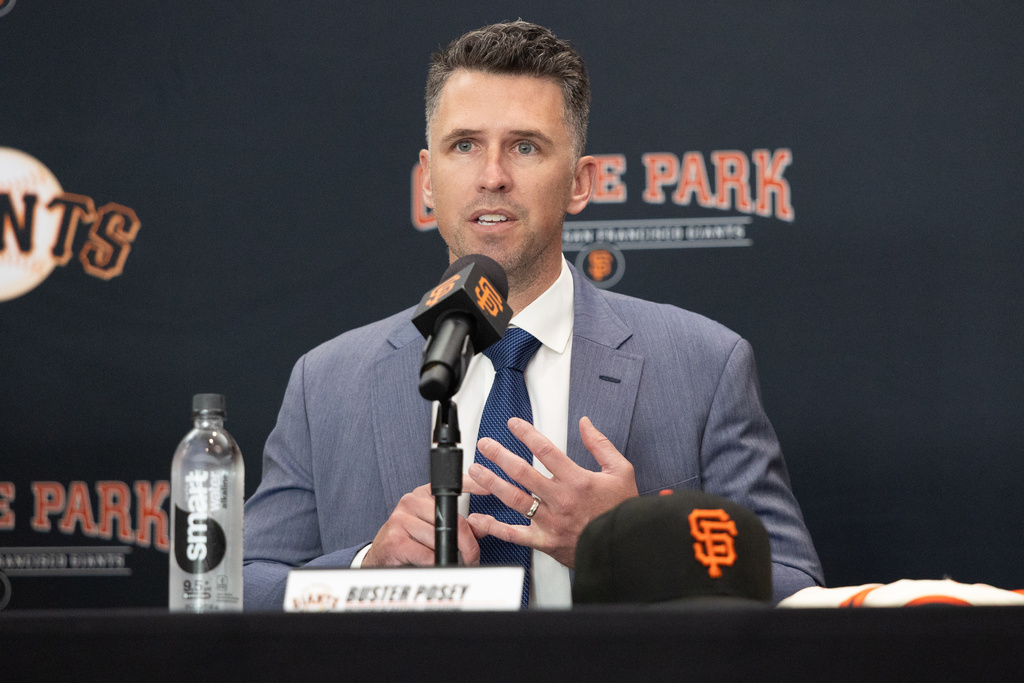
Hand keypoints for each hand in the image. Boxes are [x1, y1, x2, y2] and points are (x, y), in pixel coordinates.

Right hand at [362, 479, 480, 567]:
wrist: (382, 558)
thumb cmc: (411, 542)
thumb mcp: (437, 529)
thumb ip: (463, 526)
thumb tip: (484, 524)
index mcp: (423, 495)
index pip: (452, 484)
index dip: (473, 485)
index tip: (489, 488)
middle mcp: (410, 501)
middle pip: (452, 520)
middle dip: (467, 543)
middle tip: (472, 556)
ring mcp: (401, 519)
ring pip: (440, 538)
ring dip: (451, 556)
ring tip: (454, 562)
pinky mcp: (395, 540)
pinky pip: (428, 554)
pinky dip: (435, 563)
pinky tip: (434, 564)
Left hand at [466, 416, 638, 567]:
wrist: (625, 548)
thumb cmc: (622, 511)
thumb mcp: (621, 471)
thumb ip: (600, 444)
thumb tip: (585, 423)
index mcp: (577, 480)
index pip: (546, 450)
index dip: (526, 434)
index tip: (513, 424)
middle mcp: (560, 499)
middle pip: (523, 472)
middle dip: (500, 455)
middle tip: (485, 444)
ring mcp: (550, 521)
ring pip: (514, 499)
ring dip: (492, 483)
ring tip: (475, 471)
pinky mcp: (545, 541)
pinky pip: (515, 535)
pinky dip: (495, 527)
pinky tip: (479, 519)